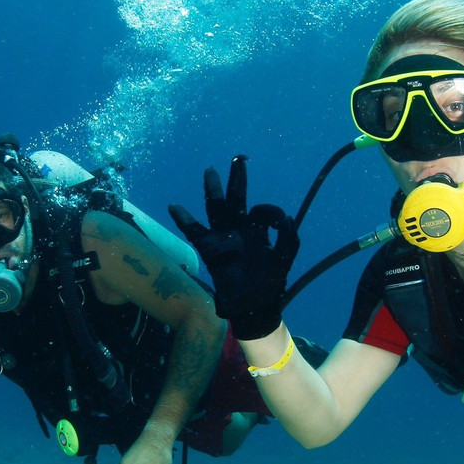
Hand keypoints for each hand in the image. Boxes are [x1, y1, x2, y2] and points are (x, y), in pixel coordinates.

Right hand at [169, 155, 298, 339]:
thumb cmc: (269, 281)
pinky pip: (194, 232)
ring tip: (211, 172)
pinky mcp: (210, 249)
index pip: (261, 211)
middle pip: (236, 199)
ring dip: (213, 190)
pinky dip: (184, 219)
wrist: (254, 304)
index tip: (279, 222)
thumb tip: (286, 217)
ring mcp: (223, 237)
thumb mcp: (284, 258)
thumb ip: (288, 238)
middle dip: (237, 179)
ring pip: (216, 208)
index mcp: (257, 231)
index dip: (270, 213)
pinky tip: (175, 206)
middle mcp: (239, 229)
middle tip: (239, 158)